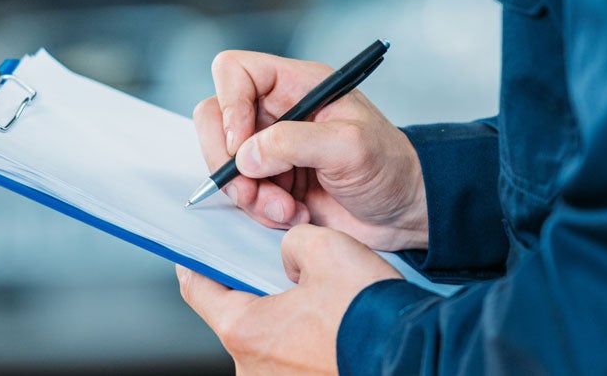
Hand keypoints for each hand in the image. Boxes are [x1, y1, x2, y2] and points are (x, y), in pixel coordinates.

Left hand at [177, 224, 402, 374]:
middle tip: (277, 268)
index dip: (195, 263)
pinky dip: (301, 339)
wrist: (413, 354)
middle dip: (254, 289)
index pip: (198, 291)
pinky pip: (289, 358)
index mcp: (246, 331)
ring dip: (282, 317)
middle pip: (236, 316)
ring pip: (266, 339)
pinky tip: (327, 323)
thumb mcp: (325, 247)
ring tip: (314, 299)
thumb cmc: (368, 313)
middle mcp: (253, 368)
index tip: (194, 252)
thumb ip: (291, 243)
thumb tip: (290, 257)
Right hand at [194, 50, 428, 250]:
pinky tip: (294, 215)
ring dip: (248, 194)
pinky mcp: (270, 182)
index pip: (235, 71)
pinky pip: (240, 193)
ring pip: (224, 162)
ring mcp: (270, 149)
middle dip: (227, 160)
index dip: (228, 104)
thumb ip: (295, 142)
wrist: (403, 211)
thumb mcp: (350, 146)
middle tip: (251, 190)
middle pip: (215, 118)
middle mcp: (277, 112)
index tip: (241, 144)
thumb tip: (245, 155)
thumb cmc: (390, 166)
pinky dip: (259, 210)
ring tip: (287, 210)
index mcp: (296, 85)